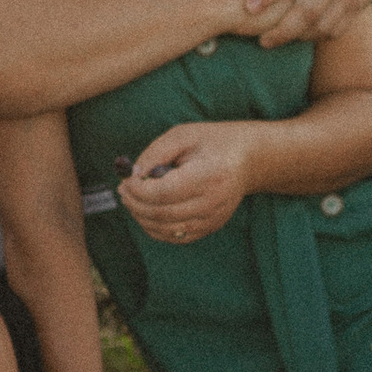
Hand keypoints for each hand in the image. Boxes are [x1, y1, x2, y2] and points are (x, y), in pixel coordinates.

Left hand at [119, 120, 255, 245]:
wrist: (248, 160)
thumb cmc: (213, 142)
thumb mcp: (183, 135)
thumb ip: (156, 153)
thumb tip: (132, 175)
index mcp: (210, 175)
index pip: (165, 193)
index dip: (139, 190)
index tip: (126, 179)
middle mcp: (213, 203)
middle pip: (162, 214)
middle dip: (135, 203)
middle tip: (123, 190)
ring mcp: (213, 219)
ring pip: (165, 229)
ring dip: (141, 216)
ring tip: (132, 199)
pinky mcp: (210, 228)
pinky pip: (174, 236)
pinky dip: (154, 228)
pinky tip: (147, 212)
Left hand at [231, 0, 371, 48]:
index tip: (248, 7)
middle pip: (308, 10)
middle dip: (284, 29)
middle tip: (262, 41)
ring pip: (323, 24)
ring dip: (299, 36)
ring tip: (276, 39)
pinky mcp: (359, 4)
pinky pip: (338, 28)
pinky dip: (318, 36)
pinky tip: (300, 35)